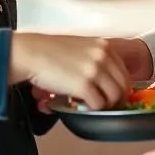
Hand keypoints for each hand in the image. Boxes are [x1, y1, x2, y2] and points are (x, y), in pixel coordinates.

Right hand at [32, 36, 152, 111]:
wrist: (31, 53)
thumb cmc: (50, 51)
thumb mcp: (81, 46)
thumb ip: (96, 59)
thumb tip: (106, 80)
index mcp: (104, 46)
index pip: (124, 72)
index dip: (121, 88)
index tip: (114, 95)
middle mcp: (103, 56)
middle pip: (123, 86)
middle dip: (117, 100)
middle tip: (106, 106)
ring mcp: (95, 70)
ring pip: (113, 97)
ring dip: (104, 105)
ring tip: (90, 105)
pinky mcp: (84, 85)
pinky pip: (98, 105)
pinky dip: (91, 109)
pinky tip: (80, 105)